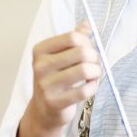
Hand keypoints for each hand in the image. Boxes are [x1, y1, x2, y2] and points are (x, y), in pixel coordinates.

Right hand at [17, 21, 100, 136]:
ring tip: (93, 75)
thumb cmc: (56, 79)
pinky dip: (93, 87)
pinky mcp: (55, 102)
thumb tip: (86, 24)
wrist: (44, 111)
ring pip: (85, 70)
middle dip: (94, 57)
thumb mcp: (60, 56)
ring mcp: (46, 85)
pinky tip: (90, 86)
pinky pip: (85, 90)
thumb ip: (74, 38)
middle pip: (82, 52)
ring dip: (96, 72)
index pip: (72, 37)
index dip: (87, 42)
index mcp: (40, 50)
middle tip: (94, 63)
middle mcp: (40, 66)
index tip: (89, 49)